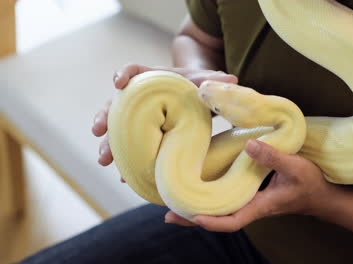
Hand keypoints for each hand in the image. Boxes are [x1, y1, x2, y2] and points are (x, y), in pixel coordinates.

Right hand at [92, 64, 237, 180]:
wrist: (197, 97)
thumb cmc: (197, 85)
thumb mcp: (206, 81)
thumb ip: (215, 81)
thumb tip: (232, 81)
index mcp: (152, 79)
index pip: (134, 71)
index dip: (123, 74)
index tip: (118, 83)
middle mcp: (139, 98)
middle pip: (115, 105)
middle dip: (105, 118)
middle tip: (98, 131)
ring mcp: (137, 119)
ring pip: (116, 130)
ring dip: (109, 144)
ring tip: (105, 160)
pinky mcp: (143, 137)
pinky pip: (130, 149)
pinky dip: (127, 162)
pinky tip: (126, 178)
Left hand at [165, 139, 339, 231]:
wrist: (321, 195)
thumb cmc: (311, 185)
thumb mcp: (295, 167)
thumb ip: (273, 157)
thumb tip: (249, 145)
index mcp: (261, 206)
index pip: (233, 221)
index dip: (213, 222)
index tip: (195, 216)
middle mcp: (251, 206)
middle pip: (218, 219)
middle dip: (193, 218)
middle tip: (168, 214)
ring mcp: (249, 200)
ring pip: (219, 209)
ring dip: (197, 207)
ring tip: (174, 200)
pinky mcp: (250, 192)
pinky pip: (226, 197)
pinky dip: (210, 195)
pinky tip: (199, 185)